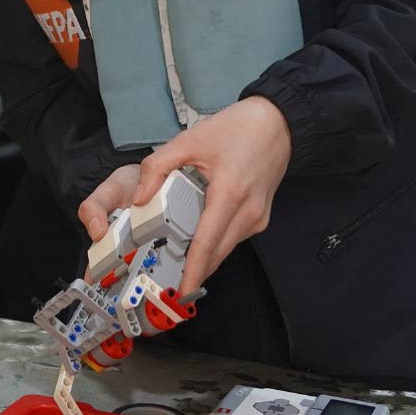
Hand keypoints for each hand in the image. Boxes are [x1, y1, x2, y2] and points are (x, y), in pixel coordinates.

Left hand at [87, 97, 292, 298]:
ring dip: (205, 258)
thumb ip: (158, 167)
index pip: (206, 243)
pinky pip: (235, 238)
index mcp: (228, 194)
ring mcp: (258, 217)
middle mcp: (247, 212)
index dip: (192, 271)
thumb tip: (139, 199)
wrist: (276, 122)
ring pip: (227, 248)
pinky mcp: (261, 217)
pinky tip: (199, 242)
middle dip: (194, 272)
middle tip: (168, 284)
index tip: (179, 292)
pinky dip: (217, 244)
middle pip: (217, 254)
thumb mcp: (190, 140)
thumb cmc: (236, 128)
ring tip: (178, 265)